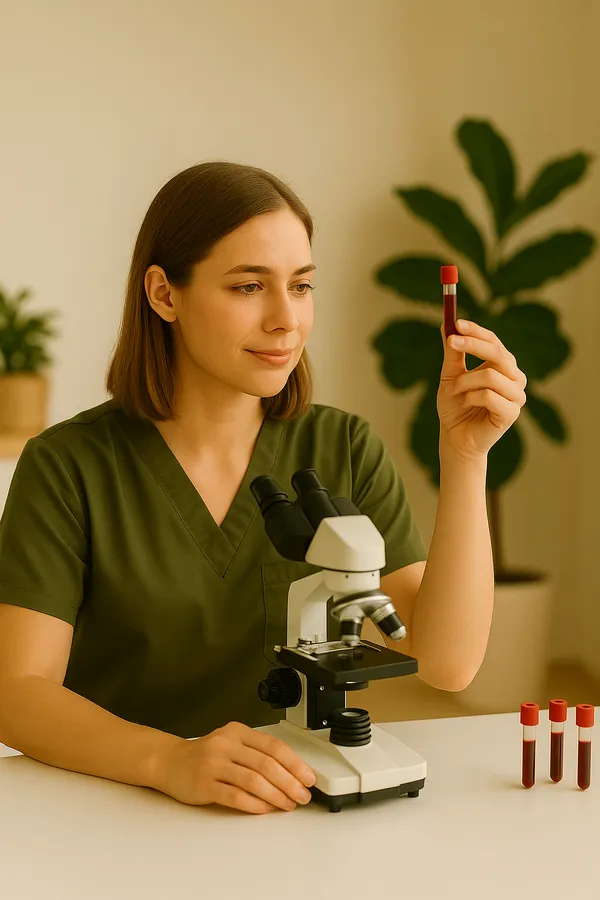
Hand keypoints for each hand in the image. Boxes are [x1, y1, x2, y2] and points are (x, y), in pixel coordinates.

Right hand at [149, 721, 315, 813]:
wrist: (169, 761)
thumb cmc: (205, 756)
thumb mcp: (231, 744)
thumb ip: (256, 754)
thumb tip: (290, 773)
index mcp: (237, 732)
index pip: (273, 746)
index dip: (295, 763)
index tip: (308, 777)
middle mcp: (226, 745)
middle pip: (266, 764)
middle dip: (290, 782)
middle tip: (302, 795)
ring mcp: (214, 764)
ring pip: (253, 780)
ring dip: (276, 795)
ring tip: (287, 804)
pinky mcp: (204, 784)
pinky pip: (235, 796)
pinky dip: (254, 804)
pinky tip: (265, 809)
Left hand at [437, 319, 526, 460]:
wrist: (455, 438)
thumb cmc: (455, 406)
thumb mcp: (450, 375)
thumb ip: (453, 352)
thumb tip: (447, 323)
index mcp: (503, 366)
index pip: (494, 341)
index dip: (476, 331)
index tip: (457, 323)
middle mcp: (514, 378)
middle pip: (498, 353)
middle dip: (473, 345)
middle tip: (451, 342)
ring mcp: (516, 396)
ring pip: (490, 375)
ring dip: (465, 381)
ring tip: (453, 391)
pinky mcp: (512, 413)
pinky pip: (489, 396)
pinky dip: (470, 397)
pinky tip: (465, 404)